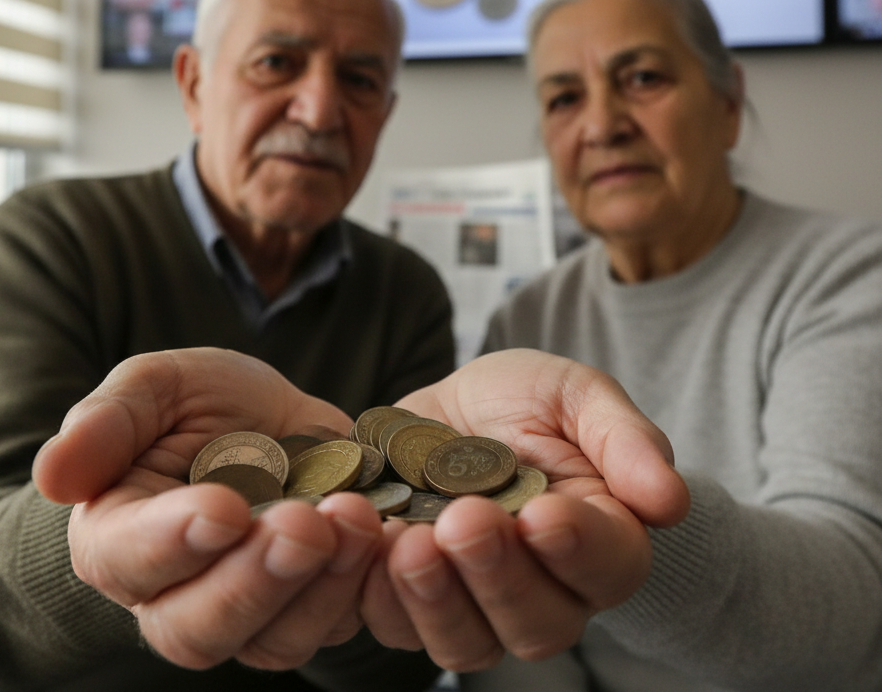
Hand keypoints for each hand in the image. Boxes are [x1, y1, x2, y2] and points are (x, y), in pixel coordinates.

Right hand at [33, 347, 381, 670]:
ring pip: (272, 639)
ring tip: (355, 517)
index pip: (129, 559)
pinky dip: (359, 586)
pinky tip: (379, 533)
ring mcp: (246, 610)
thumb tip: (53, 473)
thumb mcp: (157, 386)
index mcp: (119, 536)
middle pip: (199, 627)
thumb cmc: (200, 403)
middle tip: (303, 523)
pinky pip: (332, 624)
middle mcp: (175, 591)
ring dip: (318, 586)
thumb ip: (108, 420)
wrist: (272, 421)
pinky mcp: (306, 608)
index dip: (173, 541)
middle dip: (254, 579)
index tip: (224, 506)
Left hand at [360, 348, 689, 670]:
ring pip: (468, 643)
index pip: (609, 566)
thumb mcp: (572, 393)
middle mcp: (545, 591)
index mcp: (600, 540)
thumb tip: (670, 500)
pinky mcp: (413, 603)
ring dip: (437, 599)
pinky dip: (378, 595)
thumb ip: (622, 437)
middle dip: (499, 576)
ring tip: (409, 542)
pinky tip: (367, 545)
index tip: (543, 514)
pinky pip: (397, 627)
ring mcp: (476, 606)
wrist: (445, 412)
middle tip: (464, 521)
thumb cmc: (520, 402)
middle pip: (538, 623)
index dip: (579, 549)